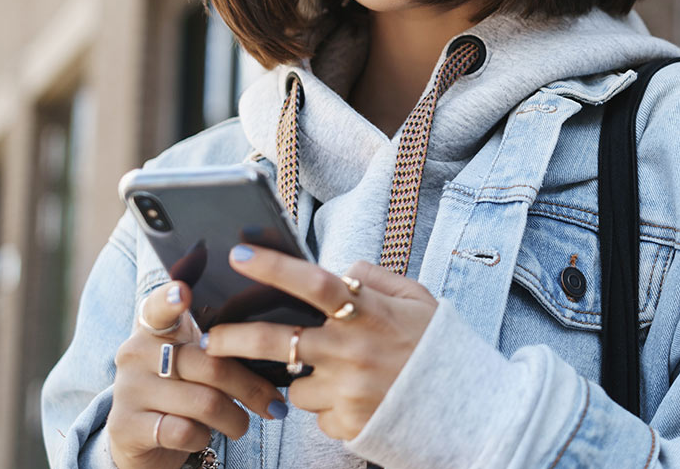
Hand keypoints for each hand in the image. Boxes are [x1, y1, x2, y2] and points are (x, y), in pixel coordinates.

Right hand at [104, 280, 288, 468]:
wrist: (142, 439)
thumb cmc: (182, 390)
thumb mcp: (195, 360)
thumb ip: (219, 344)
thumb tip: (270, 343)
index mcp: (154, 328)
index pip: (159, 306)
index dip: (170, 298)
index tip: (182, 292)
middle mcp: (135, 352)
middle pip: (210, 364)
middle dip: (251, 388)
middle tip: (273, 404)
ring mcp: (128, 389)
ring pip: (204, 402)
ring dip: (235, 419)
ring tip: (241, 424)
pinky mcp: (126, 426)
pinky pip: (183, 431)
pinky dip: (204, 438)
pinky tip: (203, 436)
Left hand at [200, 246, 438, 440]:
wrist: (469, 411)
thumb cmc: (441, 350)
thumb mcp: (419, 302)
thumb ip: (378, 280)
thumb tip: (342, 268)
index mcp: (370, 314)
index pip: (314, 284)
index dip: (274, 268)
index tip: (239, 255)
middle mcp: (354, 351)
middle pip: (277, 341)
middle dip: (234, 337)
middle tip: (210, 337)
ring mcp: (348, 390)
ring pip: (295, 384)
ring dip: (303, 378)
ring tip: (337, 375)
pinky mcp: (347, 423)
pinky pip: (317, 413)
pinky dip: (328, 406)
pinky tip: (356, 401)